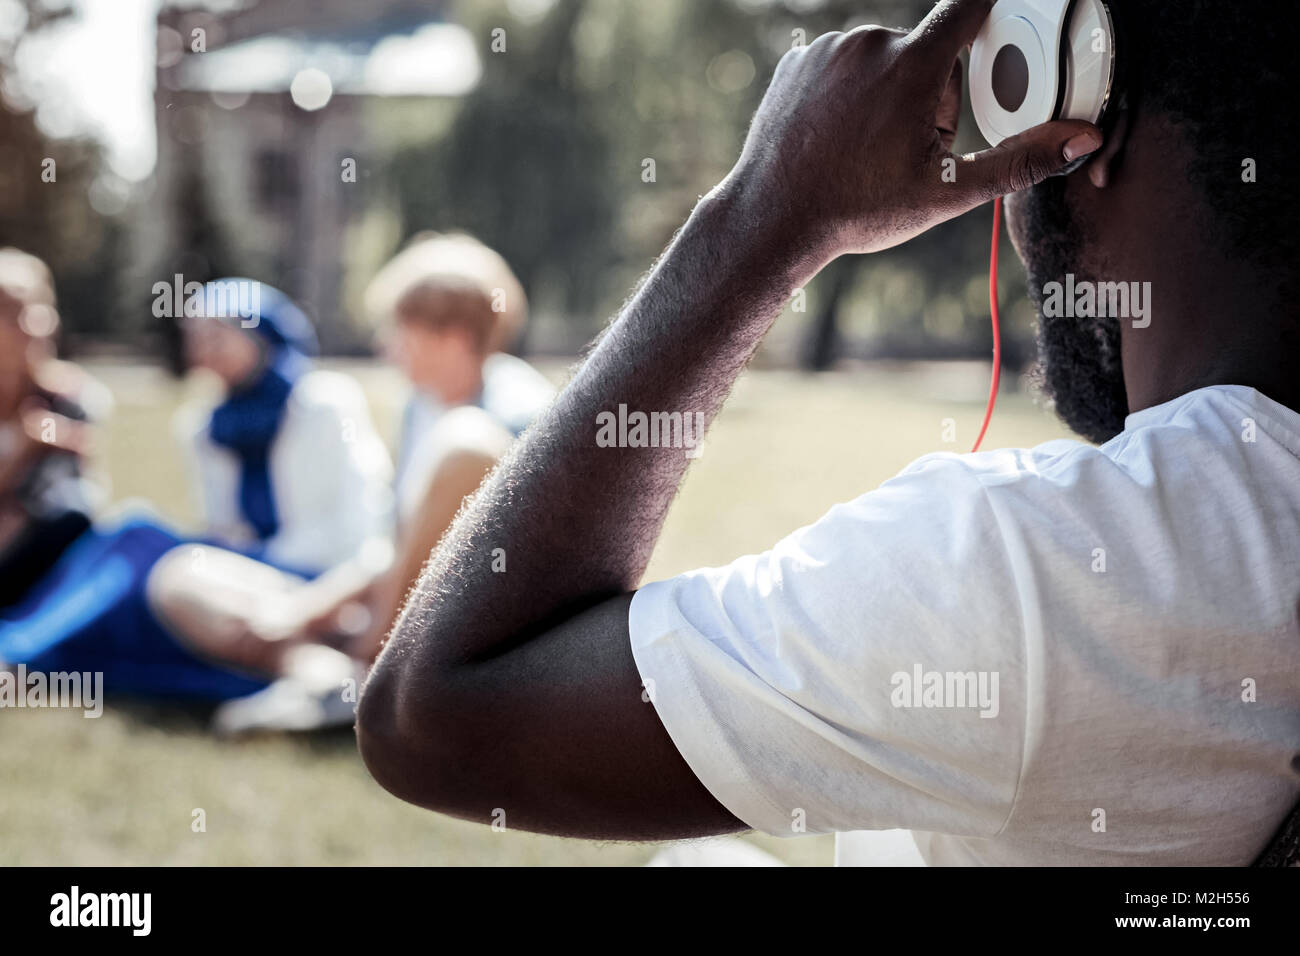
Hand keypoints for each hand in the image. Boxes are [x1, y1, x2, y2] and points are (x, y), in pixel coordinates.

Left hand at [723, 0, 1102, 258]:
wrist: (774, 218)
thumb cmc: (857, 209)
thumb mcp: (947, 193)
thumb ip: (1020, 162)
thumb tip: (1079, 141)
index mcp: (912, 66)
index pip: (969, 6)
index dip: (989, 10)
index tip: (999, 11)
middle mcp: (869, 44)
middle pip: (926, 53)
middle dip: (930, 93)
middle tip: (909, 147)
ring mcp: (828, 51)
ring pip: (880, 60)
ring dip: (886, 92)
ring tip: (866, 147)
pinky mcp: (797, 62)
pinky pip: (839, 65)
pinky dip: (845, 93)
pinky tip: (837, 134)